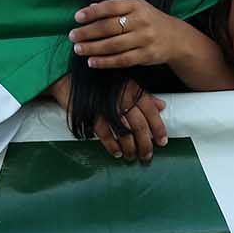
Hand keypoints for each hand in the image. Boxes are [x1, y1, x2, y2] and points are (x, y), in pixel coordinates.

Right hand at [44, 73, 167, 161]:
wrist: (71, 75)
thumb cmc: (102, 80)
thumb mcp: (127, 82)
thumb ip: (145, 96)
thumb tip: (162, 106)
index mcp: (133, 91)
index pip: (151, 112)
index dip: (159, 129)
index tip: (162, 142)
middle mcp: (122, 100)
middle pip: (139, 127)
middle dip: (145, 144)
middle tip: (147, 156)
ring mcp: (107, 109)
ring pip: (124, 133)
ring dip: (130, 149)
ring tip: (133, 157)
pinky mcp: (92, 115)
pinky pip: (105, 135)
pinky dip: (112, 146)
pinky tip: (117, 153)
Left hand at [71, 0, 185, 70]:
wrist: (176, 38)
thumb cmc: (149, 21)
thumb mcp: (136, 8)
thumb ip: (114, 8)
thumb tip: (88, 8)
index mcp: (137, 5)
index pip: (111, 7)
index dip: (92, 12)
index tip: (77, 18)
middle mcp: (142, 20)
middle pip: (109, 27)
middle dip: (88, 32)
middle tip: (73, 36)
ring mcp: (146, 39)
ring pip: (113, 45)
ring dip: (93, 48)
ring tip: (78, 49)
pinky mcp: (147, 55)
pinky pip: (122, 60)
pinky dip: (105, 62)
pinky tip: (92, 62)